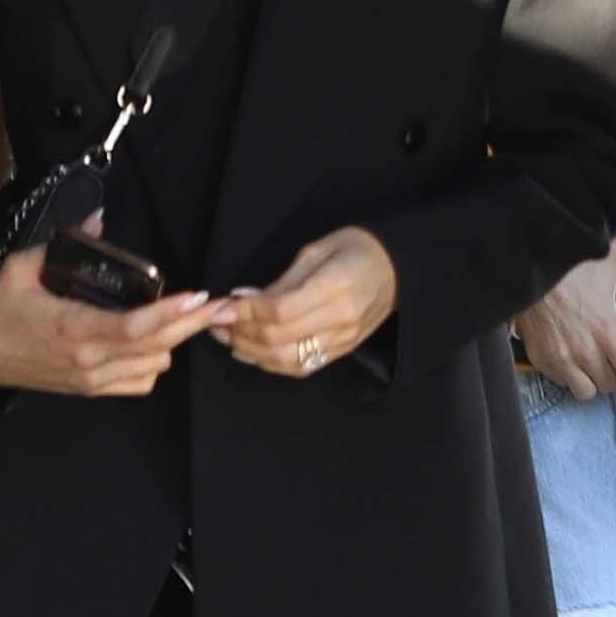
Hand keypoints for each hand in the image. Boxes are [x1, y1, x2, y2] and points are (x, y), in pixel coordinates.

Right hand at [0, 241, 226, 398]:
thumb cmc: (1, 309)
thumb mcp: (21, 268)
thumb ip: (61, 244)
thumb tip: (96, 220)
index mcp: (75, 328)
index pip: (135, 328)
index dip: (171, 315)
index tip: (198, 298)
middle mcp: (90, 359)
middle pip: (157, 347)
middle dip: (192, 325)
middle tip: (220, 305)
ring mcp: (93, 379)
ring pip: (154, 366)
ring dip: (173, 341)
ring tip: (187, 318)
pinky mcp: (92, 389)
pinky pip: (139, 383)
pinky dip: (154, 363)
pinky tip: (156, 342)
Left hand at [212, 226, 398, 378]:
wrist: (398, 268)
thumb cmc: (355, 249)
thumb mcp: (316, 251)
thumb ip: (281, 281)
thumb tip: (244, 301)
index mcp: (335, 288)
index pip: (280, 311)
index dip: (246, 313)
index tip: (221, 308)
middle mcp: (341, 320)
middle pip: (279, 339)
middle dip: (241, 333)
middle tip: (217, 323)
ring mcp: (344, 340)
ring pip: (287, 360)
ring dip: (252, 353)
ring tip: (229, 338)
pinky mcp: (343, 352)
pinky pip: (302, 367)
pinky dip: (272, 364)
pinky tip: (252, 352)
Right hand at [513, 239, 615, 399]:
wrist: (528, 266)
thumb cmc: (569, 262)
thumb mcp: (614, 256)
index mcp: (608, 333)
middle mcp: (585, 352)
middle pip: (608, 386)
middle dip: (612, 373)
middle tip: (609, 358)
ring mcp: (560, 358)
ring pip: (583, 391)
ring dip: (588, 379)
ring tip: (588, 363)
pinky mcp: (539, 357)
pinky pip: (557, 380)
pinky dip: (564, 373)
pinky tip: (567, 355)